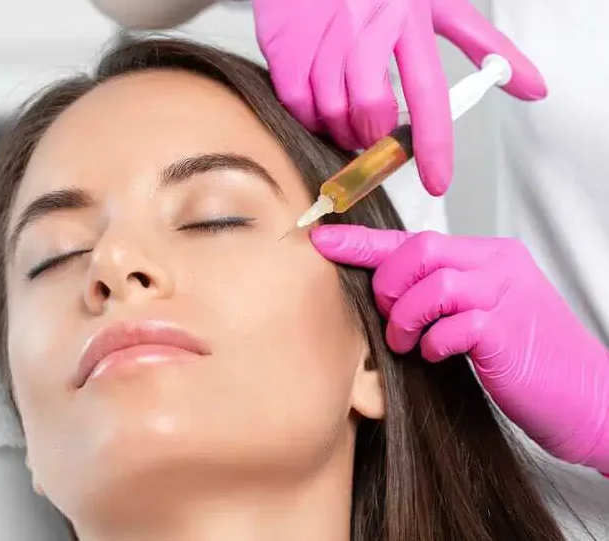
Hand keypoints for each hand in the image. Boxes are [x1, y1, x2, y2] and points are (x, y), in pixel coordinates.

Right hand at [252, 0, 546, 194]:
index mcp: (409, 16)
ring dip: (342, 131)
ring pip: (332, 110)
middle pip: (370, 108)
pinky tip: (321, 106)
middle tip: (374, 138)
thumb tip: (533, 88)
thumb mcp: (439, 6)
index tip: (438, 182)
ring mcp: (323, 36)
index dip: (433, 144)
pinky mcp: (287, 47)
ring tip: (349, 121)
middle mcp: (365, 25)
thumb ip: (485, 48)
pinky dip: (311, 117)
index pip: (427, 93)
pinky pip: (298, 105)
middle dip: (373, 138)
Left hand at [311, 225, 608, 472]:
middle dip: (388, 285)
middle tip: (393, 319)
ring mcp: (507, 295)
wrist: (591, 397)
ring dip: (406, 318)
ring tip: (410, 342)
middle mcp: (498, 265)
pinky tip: (440, 357)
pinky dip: (434, 344)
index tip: (322, 241)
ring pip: (432, 283)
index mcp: (487, 256)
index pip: (413, 238)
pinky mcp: (508, 332)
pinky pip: (452, 325)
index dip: (362, 241)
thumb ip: (441, 296)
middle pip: (420, 249)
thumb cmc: (527, 358)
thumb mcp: (481, 313)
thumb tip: (384, 293)